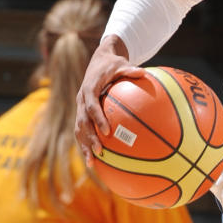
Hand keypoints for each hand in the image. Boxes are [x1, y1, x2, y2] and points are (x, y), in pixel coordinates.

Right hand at [74, 37, 149, 163]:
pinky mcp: (82, 112)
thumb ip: (130, 70)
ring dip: (84, 145)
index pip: (91, 106)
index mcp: (89, 88)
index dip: (98, 119)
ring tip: (92, 162)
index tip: (107, 131)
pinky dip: (86, 144)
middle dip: (89, 137)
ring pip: (79, 129)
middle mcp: (81, 99)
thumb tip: (144, 72)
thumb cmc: (112, 64)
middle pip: (82, 121)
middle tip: (100, 151)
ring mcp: (80, 107)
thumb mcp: (121, 64)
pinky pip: (82, 130)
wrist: (99, 59)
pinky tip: (94, 160)